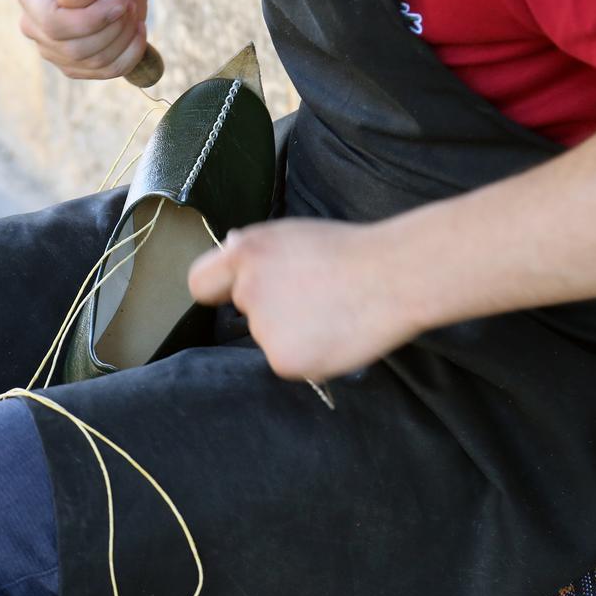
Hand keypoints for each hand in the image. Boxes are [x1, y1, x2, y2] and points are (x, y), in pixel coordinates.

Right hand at [16, 0, 149, 78]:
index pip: (52, 23)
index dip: (91, 19)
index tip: (121, 1)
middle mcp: (34, 26)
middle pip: (74, 48)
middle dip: (113, 27)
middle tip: (128, 2)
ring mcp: (52, 50)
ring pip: (94, 62)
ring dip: (125, 36)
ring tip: (131, 10)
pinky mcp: (75, 67)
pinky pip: (109, 70)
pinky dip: (132, 52)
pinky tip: (137, 30)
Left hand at [188, 219, 419, 380]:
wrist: (394, 277)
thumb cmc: (351, 251)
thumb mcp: (293, 234)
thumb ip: (256, 250)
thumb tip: (230, 250)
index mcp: (245, 254)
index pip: (201, 283)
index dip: (218, 290)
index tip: (233, 295)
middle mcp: (247, 291)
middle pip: (244, 312)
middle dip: (270, 309)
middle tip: (312, 298)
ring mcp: (264, 329)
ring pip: (269, 338)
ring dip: (293, 333)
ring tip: (332, 312)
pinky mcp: (284, 360)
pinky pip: (289, 361)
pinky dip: (310, 354)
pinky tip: (336, 333)